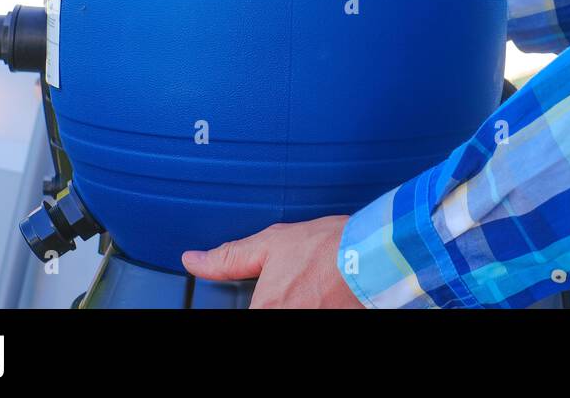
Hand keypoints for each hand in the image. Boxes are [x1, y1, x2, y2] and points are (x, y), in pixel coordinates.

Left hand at [182, 215, 364, 308]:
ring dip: (300, 305)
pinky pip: (317, 319)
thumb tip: (194, 260)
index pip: (244, 317)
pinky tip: (322, 297)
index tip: (268, 294)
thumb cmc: (327, 246)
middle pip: (267, 316)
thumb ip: (229, 257)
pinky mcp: (339, 326)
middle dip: (277, 302)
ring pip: (292, 317)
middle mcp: (286, 322)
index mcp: (264, 310)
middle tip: (293, 288)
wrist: (375, 252)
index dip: (254, 304)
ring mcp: (313, 327)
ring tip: (309, 292)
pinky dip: (317, 308)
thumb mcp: (271, 242)